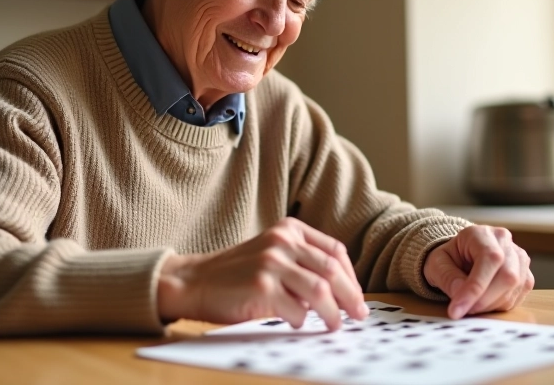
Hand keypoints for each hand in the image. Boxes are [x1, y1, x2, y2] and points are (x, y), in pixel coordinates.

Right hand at [157, 217, 368, 329]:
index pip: (335, 251)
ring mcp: (271, 262)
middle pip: (332, 270)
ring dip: (333, 313)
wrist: (194, 281)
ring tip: (334, 325)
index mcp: (289, 229)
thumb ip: (302, 262)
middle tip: (359, 315)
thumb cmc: (237, 273)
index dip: (351, 277)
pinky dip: (301, 320)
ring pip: (320, 291)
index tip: (357, 296)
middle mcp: (282, 241)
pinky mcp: (261, 286)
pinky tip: (296, 322)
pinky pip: (296, 309)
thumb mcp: (272, 253)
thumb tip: (342, 292)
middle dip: (351, 297)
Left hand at [423, 225, 533, 318]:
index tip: (458, 309)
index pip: (489, 259)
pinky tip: (485, 303)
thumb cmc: (450, 258)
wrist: (461, 255)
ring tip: (472, 306)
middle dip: (484, 300)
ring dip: (492, 304)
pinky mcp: (525, 274)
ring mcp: (519, 257)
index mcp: (481, 233)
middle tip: (464, 311)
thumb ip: (447, 277)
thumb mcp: (437, 264)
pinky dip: (501, 305)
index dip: (476, 287)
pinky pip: (519, 295)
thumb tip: (460, 293)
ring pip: (515, 286)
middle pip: (507, 274)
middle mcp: (505, 241)